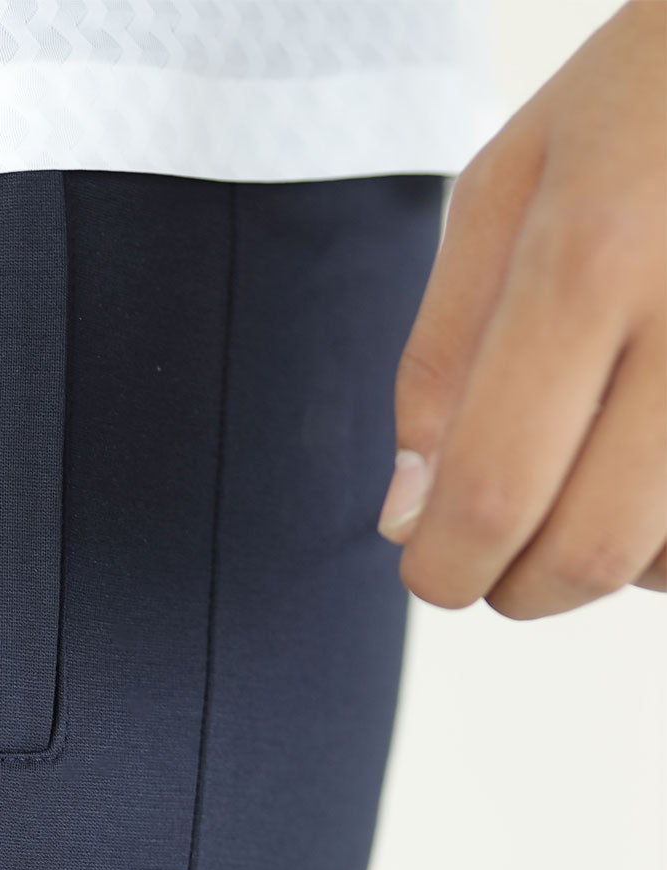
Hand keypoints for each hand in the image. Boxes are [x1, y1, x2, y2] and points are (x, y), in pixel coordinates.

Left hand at [379, 0, 665, 618]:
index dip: (447, 566)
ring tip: (588, 482)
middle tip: (499, 553)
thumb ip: (444, 358)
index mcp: (592, 255)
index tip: (433, 566)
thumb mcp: (510, 185)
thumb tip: (410, 519)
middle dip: (521, 584)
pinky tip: (655, 474)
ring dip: (608, 565)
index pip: (494, 488)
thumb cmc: (642, 102)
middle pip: (591, 550)